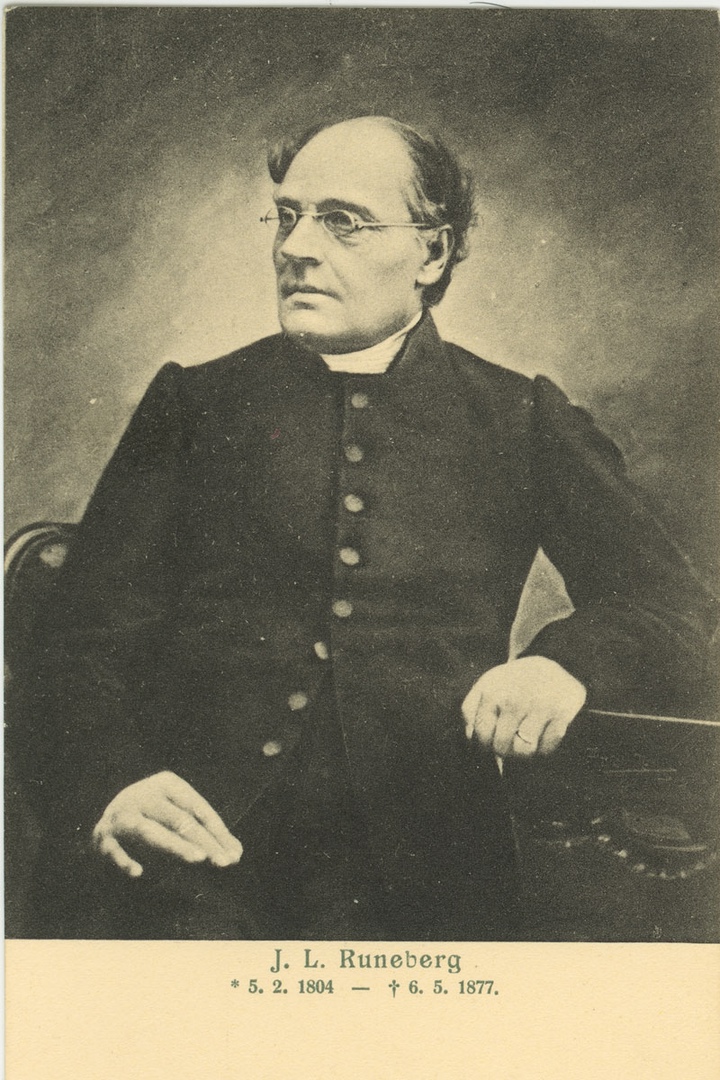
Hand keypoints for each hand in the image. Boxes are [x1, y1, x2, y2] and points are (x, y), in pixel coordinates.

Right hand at [92, 771, 242, 877]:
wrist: (108, 818)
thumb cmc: (155, 818)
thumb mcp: (178, 816)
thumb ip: (205, 833)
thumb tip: (236, 852)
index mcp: (166, 784)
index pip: (198, 808)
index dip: (218, 832)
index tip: (234, 855)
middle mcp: (143, 794)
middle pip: (179, 819)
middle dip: (204, 842)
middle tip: (224, 862)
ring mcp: (121, 814)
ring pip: (150, 831)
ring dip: (175, 846)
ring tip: (198, 859)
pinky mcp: (103, 836)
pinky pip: (114, 850)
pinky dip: (125, 861)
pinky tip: (139, 873)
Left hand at [462, 656, 586, 757]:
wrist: (555, 664)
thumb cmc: (514, 683)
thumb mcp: (487, 686)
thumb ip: (470, 709)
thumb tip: (470, 737)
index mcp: (492, 692)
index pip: (481, 736)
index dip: (484, 746)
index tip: (491, 743)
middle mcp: (514, 699)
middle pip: (501, 746)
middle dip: (505, 751)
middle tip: (511, 743)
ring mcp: (539, 706)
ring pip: (525, 751)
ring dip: (525, 753)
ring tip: (526, 741)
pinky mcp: (562, 713)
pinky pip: (547, 748)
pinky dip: (545, 748)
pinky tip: (542, 735)